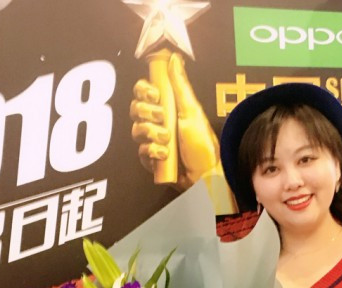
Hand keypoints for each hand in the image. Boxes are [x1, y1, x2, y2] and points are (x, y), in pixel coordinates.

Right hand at [131, 52, 220, 188]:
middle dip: (147, 113)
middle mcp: (158, 122)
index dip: (144, 91)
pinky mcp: (151, 160)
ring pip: (137, 130)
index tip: (155, 95)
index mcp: (168, 107)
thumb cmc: (203, 145)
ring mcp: (153, 141)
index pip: (143, 91)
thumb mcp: (192, 111)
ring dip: (152, 133)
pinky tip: (165, 155)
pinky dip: (152, 152)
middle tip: (163, 119)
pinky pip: (141, 151)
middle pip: (136, 108)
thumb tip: (174, 58)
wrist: (205, 175)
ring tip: (168, 140)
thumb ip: (180, 85)